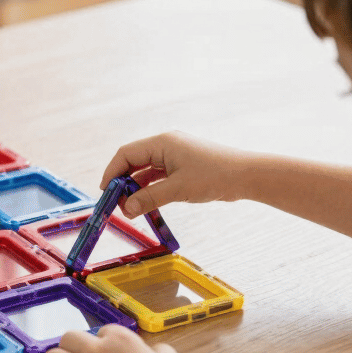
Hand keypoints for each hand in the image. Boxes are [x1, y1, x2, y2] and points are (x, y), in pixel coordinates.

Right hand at [101, 131, 252, 217]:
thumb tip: (127, 209)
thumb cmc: (215, 175)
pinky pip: (157, 176)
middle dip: (123, 183)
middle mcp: (165, 145)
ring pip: (145, 171)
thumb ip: (149, 198)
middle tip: (118, 205)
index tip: (105, 193)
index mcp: (162, 143)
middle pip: (133, 162)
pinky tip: (145, 203)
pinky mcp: (182, 167)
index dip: (112, 172)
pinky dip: (149, 189)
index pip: (126, 154)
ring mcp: (174, 156)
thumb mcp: (178, 189)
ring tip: (130, 208)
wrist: (246, 175)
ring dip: (136, 188)